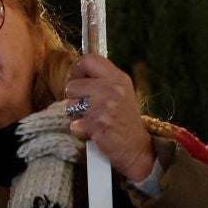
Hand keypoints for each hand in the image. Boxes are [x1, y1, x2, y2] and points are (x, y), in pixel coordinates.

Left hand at [65, 55, 154, 182]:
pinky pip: (74, 125)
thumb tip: (76, 75)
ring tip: (91, 121)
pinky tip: (93, 133)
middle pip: (72, 85)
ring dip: (76, 116)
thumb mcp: (121, 92)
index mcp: (118, 78)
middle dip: (75, 99)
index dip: (77, 71)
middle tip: (86, 108)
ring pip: (70, 105)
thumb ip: (102, 81)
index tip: (79, 82)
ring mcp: (104, 107)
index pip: (88, 60)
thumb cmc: (125, 120)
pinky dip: (80, 131)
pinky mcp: (96, 126)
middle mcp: (111, 89)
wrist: (137, 148)